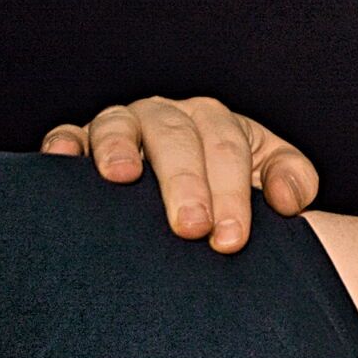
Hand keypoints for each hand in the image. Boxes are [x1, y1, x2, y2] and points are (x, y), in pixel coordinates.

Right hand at [40, 97, 317, 251]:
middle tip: (191, 227)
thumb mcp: (272, 177)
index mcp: (216, 123)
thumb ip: (294, 181)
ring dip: (120, 147)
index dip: (232, 193)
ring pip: (118, 125)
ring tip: (122, 176)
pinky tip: (63, 158)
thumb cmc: (234, 190)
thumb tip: (285, 199)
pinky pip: (68, 135)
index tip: (231, 240)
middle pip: (176, 138)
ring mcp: (123, 127)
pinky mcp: (81, 143)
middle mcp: (168, 117)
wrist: (193, 196)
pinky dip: (64, 143)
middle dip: (184, 182)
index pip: (228, 150)